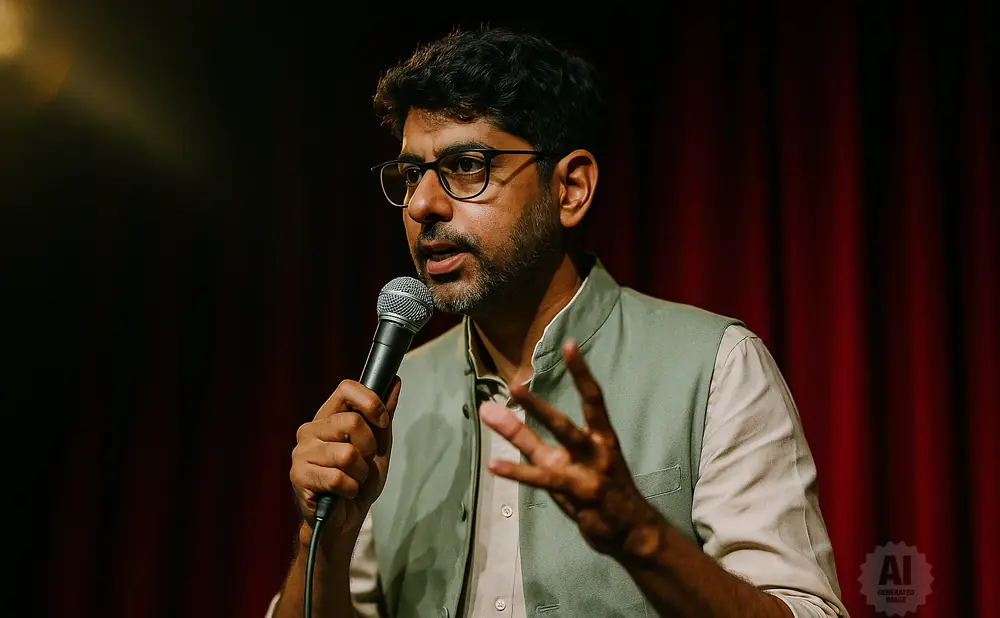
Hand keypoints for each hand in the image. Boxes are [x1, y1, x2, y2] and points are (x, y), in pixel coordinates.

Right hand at [289, 377, 400, 544]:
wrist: (346, 518)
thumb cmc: (360, 479)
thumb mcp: (378, 446)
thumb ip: (384, 415)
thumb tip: (395, 382)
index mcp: (328, 417)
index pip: (346, 388)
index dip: (370, 402)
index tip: (382, 421)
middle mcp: (310, 430)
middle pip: (352, 422)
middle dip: (369, 448)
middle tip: (363, 463)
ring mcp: (301, 452)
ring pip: (347, 454)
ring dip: (360, 473)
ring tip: (353, 480)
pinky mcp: (298, 476)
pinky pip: (337, 478)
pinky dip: (350, 489)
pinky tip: (343, 492)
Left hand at [479, 340, 659, 559]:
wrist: (632, 533)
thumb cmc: (598, 488)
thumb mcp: (566, 459)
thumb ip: (527, 437)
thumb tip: (494, 412)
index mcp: (603, 437)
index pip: (593, 398)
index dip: (581, 371)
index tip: (569, 344)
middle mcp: (597, 452)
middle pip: (566, 424)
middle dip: (538, 405)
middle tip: (514, 384)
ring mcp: (587, 476)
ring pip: (552, 451)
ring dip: (520, 433)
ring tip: (492, 416)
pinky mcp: (576, 496)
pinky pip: (541, 480)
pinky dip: (516, 472)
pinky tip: (494, 464)